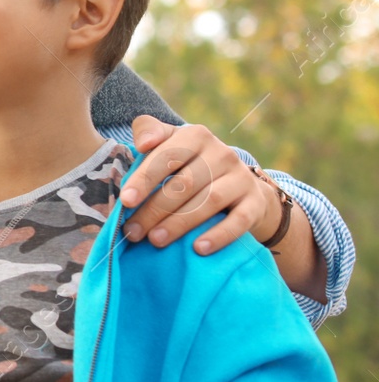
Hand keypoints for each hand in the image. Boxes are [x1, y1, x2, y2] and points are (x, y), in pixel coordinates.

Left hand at [118, 115, 278, 253]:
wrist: (240, 186)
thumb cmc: (190, 165)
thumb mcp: (170, 143)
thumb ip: (150, 133)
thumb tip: (142, 142)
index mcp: (196, 136)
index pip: (167, 156)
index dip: (144, 179)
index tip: (126, 200)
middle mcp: (222, 153)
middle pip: (185, 183)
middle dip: (155, 209)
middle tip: (133, 231)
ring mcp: (242, 178)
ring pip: (209, 202)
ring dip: (179, 223)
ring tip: (156, 240)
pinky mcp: (255, 203)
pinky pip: (239, 221)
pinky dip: (218, 235)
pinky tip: (198, 249)